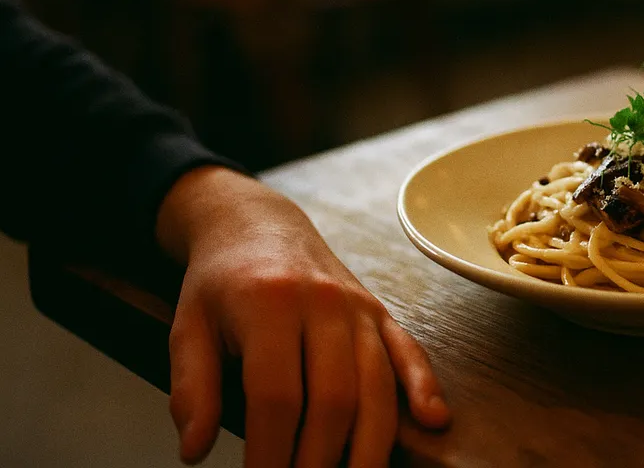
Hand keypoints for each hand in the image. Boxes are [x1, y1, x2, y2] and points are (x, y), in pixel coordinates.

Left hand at [155, 166, 449, 466]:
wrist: (257, 223)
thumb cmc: (219, 282)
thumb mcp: (186, 326)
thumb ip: (190, 388)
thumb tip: (195, 451)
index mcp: (269, 303)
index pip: (277, 396)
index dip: (270, 453)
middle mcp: (323, 302)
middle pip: (334, 398)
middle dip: (320, 460)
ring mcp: (358, 306)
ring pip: (377, 385)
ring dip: (370, 445)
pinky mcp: (379, 310)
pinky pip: (410, 351)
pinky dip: (425, 387)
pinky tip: (433, 421)